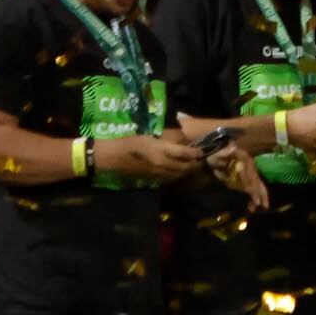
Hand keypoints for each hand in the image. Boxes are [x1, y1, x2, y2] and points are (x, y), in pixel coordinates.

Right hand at [86, 133, 203, 183]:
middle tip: (202, 158)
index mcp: (162, 152)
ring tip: (194, 165)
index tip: (202, 150)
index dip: (196, 153)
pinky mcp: (153, 179)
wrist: (113, 158)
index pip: (185, 154)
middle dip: (195, 164)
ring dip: (188, 171)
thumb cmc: (130, 141)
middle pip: (185, 167)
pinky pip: (170, 178)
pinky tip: (179, 171)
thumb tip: (182, 138)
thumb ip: (166, 138)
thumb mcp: (150, 135)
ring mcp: (158, 174)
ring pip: (179, 175)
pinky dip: (178, 175)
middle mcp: (163, 165)